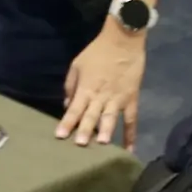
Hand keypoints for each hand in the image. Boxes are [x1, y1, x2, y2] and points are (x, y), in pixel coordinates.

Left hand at [58, 19, 146, 147]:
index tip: (59, 136)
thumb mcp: (77, 65)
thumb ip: (71, 86)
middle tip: (79, 145)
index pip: (74, 109)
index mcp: (86, 88)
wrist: (123, 41)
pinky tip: (129, 150)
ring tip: (102, 146)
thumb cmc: (97, 52)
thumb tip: (67, 106)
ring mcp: (117, 99)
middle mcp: (101, 96)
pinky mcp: (131, 99)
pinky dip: (131, 135)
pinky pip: (131, 120)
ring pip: (110, 118)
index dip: (67, 122)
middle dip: (85, 130)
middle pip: (91, 116)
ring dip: (105, 131)